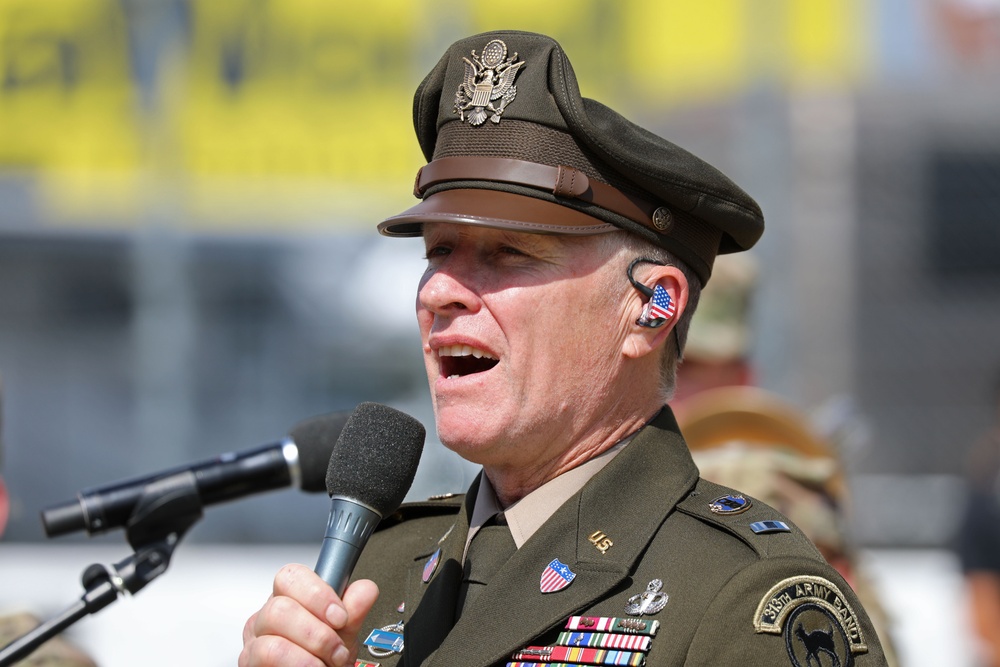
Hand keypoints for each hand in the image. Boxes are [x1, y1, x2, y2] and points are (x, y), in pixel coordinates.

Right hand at [239, 563, 378, 666]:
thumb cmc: (325, 660)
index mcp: (289, 599)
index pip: (291, 576)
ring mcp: (254, 643)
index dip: (317, 594)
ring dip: (309, 654)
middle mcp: (266, 618)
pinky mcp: (249, 665)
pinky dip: (298, 665)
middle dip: (318, 633)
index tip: (340, 616)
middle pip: (280, 608)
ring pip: (273, 638)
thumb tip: (365, 590)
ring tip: (326, 665)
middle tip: (337, 650)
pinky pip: (267, 658)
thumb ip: (354, 611)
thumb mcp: (344, 634)